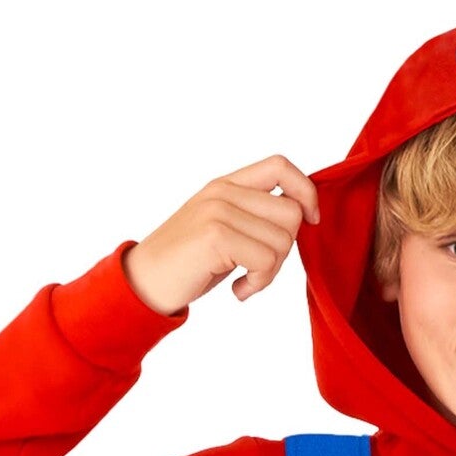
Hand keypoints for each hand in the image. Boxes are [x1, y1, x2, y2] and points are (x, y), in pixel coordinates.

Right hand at [122, 154, 320, 315]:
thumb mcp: (223, 228)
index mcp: (227, 184)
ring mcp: (218, 211)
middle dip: (285, 250)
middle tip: (259, 268)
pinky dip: (258, 284)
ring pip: (283, 241)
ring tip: (244, 280)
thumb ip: (255, 216)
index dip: (306, 192)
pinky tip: (238, 290)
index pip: (281, 165)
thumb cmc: (189, 262)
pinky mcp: (215, 236)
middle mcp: (223, 192)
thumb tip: (303, 217)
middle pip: (291, 213)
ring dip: (269, 272)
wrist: (144, 282)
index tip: (311, 220)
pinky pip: (266, 262)